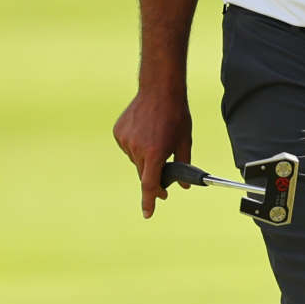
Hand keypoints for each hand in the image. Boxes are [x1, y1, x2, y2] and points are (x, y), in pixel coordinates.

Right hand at [113, 88, 191, 218]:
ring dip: (145, 158)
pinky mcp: (119, 133)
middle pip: (143, 173)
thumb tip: (185, 185)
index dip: (149, 201)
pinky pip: (128, 147)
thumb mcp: (185, 141)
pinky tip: (146, 132)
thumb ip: (184, 164)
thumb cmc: (176, 115)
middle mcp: (138, 149)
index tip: (148, 214)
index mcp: (155, 153)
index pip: (149, 184)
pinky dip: (137, 146)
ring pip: (136, 160)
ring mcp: (125, 141)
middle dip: (153, 178)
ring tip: (157, 139)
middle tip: (164, 183)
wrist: (160, 89)